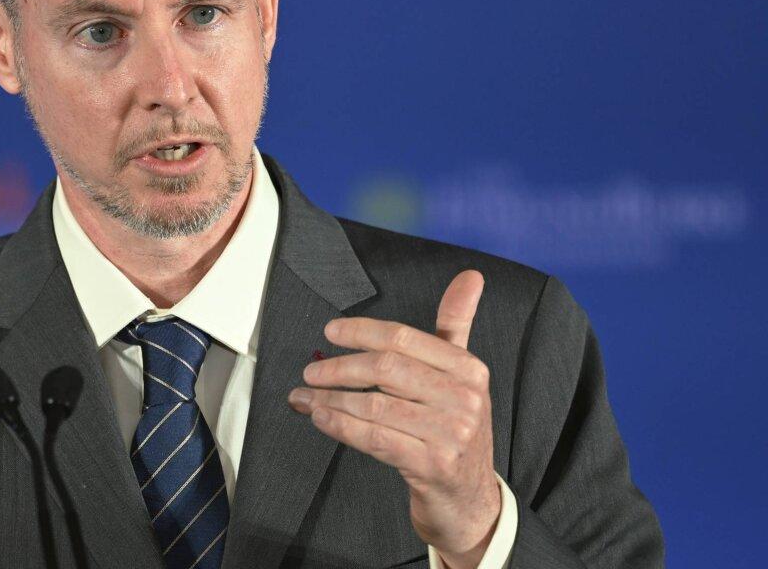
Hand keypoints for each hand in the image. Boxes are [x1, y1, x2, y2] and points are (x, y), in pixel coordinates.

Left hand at [288, 270, 498, 568]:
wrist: (470, 500)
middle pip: (385, 368)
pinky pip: (375, 437)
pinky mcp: (433, 466)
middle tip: (310, 370)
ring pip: (374, 405)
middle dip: (339, 367)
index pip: (403, 337)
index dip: (361, 332)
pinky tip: (320, 417)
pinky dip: (341, 425)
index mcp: (468, 368)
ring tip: (305, 396)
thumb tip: (470, 276)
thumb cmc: (453, 430)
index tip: (330, 332)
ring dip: (330, 398)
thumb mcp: (462, 377)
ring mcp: (451, 433)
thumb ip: (457, 325)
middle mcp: (464, 398)